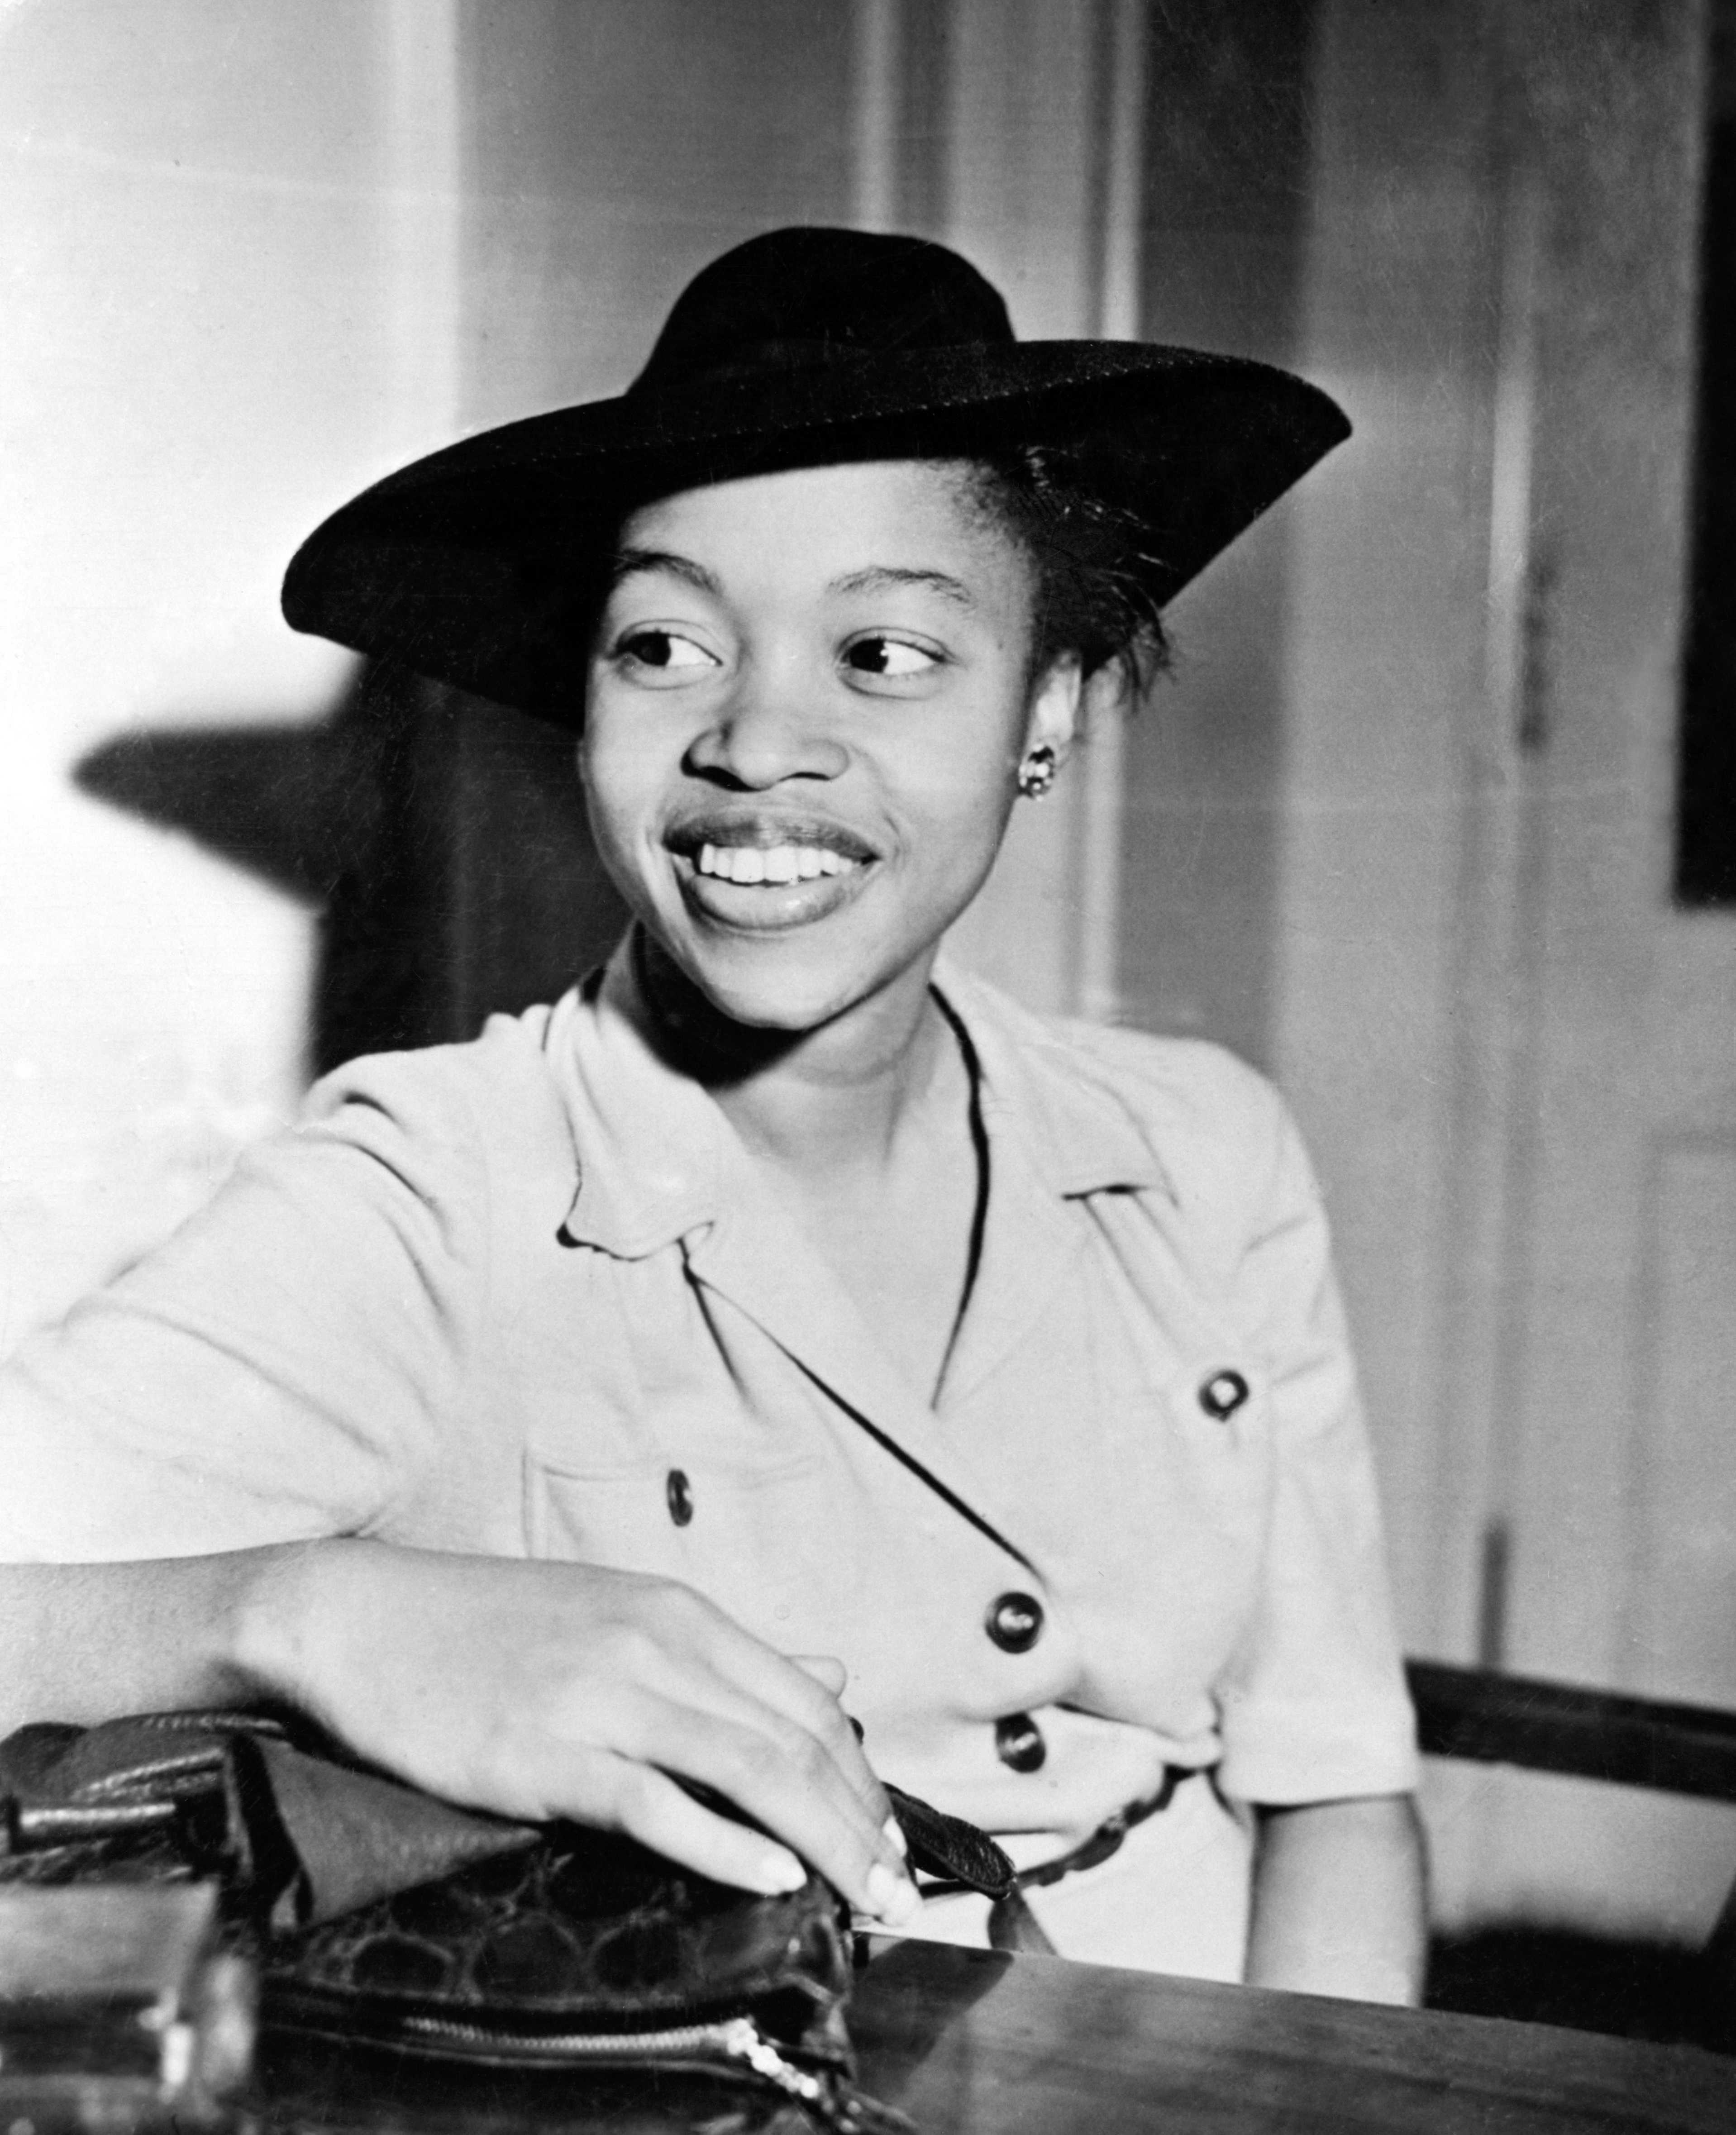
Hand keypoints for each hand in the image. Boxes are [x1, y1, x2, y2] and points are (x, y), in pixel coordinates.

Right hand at [242, 1541, 918, 1922]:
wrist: (365, 1619)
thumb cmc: (493, 1626)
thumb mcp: (624, 1616)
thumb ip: (729, 1657)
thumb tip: (830, 1678)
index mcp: (680, 1615)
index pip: (808, 1704)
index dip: (863, 1778)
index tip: (893, 1838)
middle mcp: (656, 1646)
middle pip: (794, 1742)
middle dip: (861, 1824)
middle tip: (897, 1890)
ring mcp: (602, 1697)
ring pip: (747, 1769)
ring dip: (822, 1842)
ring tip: (862, 1897)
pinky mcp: (545, 1752)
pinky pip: (654, 1801)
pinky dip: (723, 1844)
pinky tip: (771, 1876)